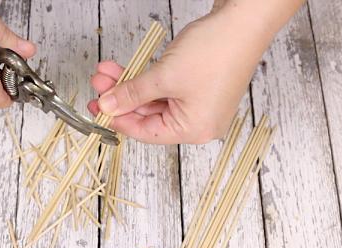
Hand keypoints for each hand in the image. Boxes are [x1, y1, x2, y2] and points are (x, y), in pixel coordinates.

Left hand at [87, 6, 279, 143]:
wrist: (243, 20)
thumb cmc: (215, 51)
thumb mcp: (164, 76)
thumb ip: (132, 93)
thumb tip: (107, 106)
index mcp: (194, 130)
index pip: (146, 133)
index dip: (118, 119)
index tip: (97, 108)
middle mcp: (198, 122)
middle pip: (148, 116)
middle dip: (120, 97)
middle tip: (98, 85)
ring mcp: (200, 103)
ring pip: (154, 99)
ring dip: (130, 85)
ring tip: (106, 72)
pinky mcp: (199, 85)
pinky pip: (165, 88)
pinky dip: (146, 79)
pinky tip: (125, 69)